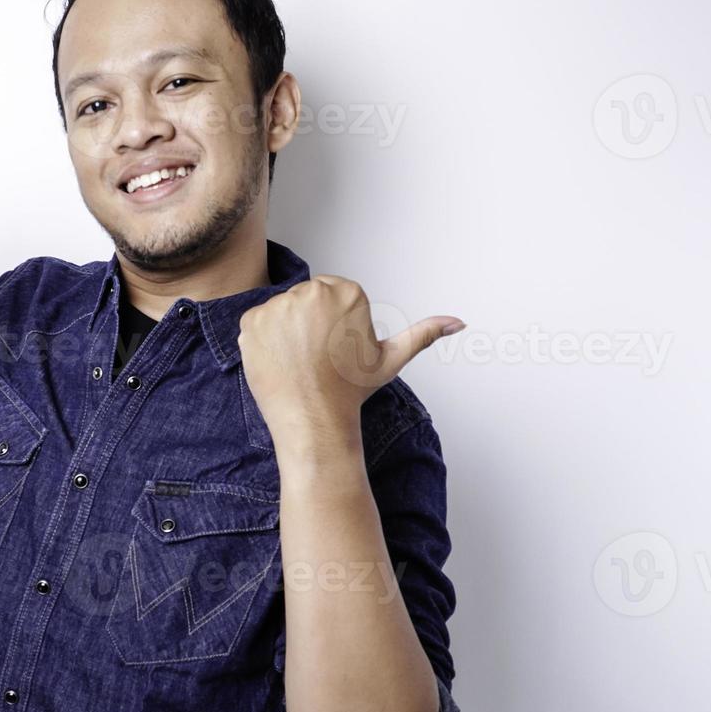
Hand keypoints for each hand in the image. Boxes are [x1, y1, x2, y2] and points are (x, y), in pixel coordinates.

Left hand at [236, 274, 462, 439]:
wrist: (314, 420)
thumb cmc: (352, 390)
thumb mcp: (392, 358)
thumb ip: (424, 333)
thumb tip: (459, 323)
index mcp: (346, 291)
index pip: (330, 294)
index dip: (332, 324)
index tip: (336, 349)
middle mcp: (311, 291)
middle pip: (304, 300)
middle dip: (308, 324)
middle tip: (317, 357)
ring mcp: (278, 306)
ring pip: (280, 312)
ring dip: (285, 331)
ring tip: (299, 360)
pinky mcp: (251, 322)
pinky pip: (256, 324)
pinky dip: (263, 341)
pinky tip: (279, 361)